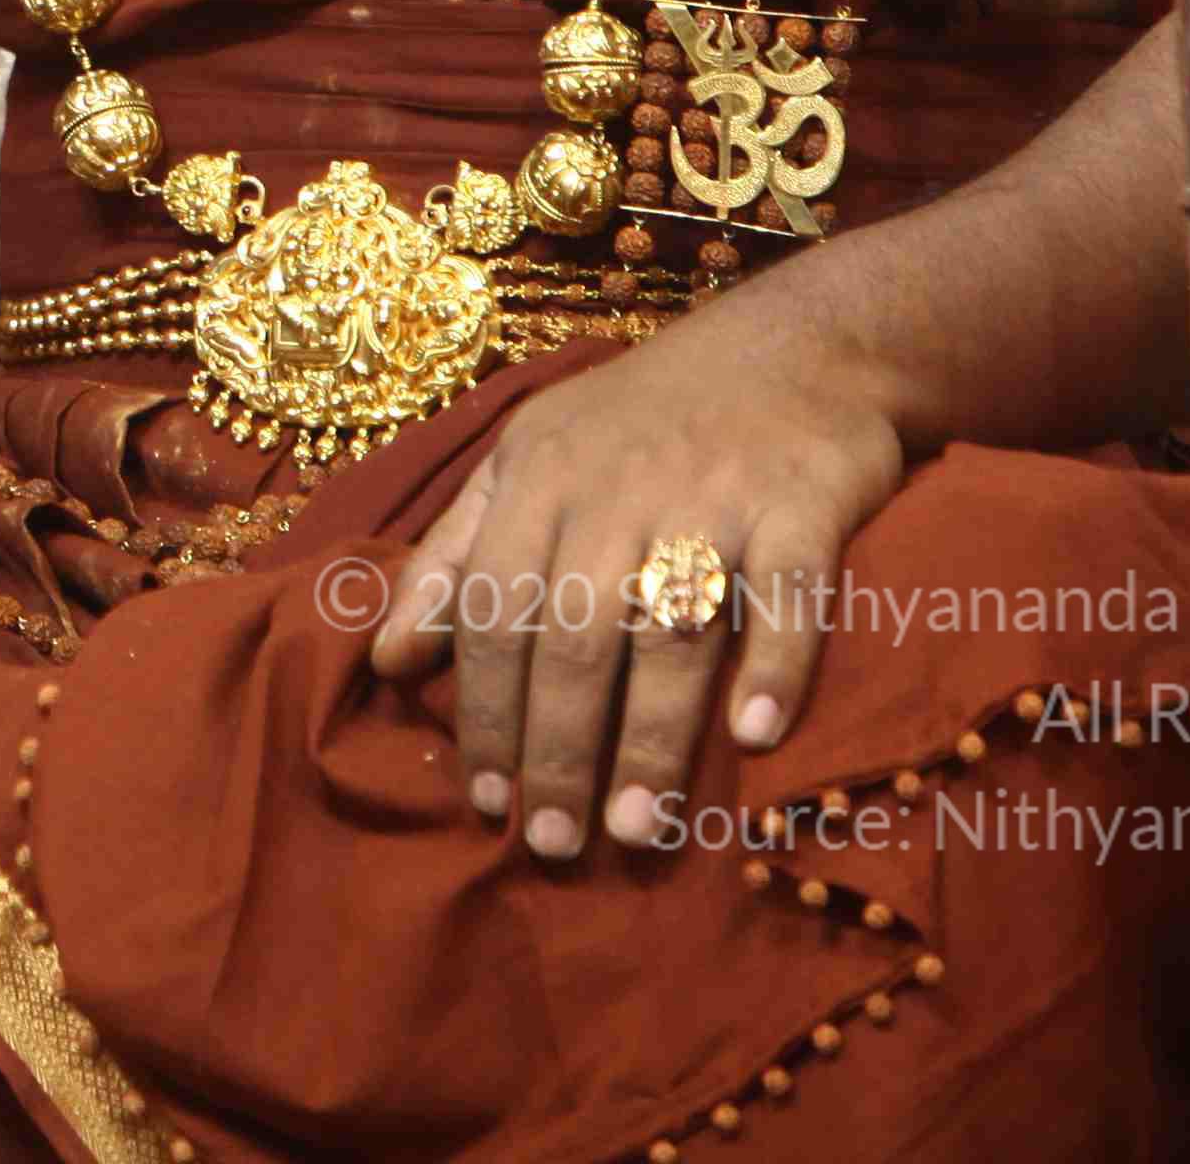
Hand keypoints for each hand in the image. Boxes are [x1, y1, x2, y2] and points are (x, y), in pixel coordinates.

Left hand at [366, 299, 908, 860]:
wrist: (798, 344)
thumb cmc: (645, 419)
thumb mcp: (530, 458)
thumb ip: (455, 553)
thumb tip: (387, 659)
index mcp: (539, 480)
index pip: (492, 610)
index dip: (485, 710)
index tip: (487, 802)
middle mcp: (617, 490)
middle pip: (571, 635)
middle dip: (556, 748)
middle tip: (554, 845)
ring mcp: (711, 496)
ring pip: (668, 629)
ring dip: (649, 737)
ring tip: (632, 832)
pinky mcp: (802, 502)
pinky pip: (787, 593)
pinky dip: (774, 665)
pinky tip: (754, 738)